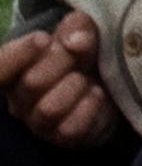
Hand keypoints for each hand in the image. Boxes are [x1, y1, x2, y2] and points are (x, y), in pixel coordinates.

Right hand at [2, 14, 113, 147]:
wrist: (104, 89)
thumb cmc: (80, 58)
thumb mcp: (79, 35)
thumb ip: (76, 29)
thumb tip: (76, 40)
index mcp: (13, 73)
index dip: (18, 54)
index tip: (43, 38)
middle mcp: (18, 101)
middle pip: (32, 83)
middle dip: (63, 62)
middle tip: (79, 54)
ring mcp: (38, 122)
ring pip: (50, 108)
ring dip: (77, 86)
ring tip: (86, 78)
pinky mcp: (62, 137)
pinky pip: (72, 126)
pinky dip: (90, 105)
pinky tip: (96, 94)